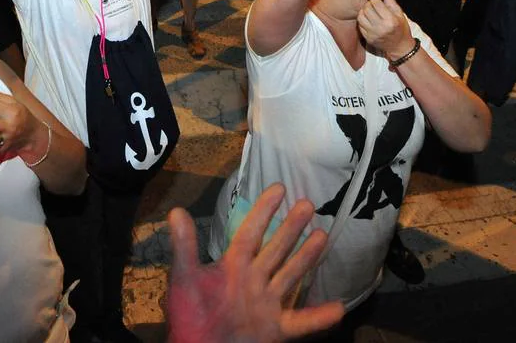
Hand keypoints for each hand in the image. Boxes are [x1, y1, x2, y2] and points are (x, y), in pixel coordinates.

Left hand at [164, 182, 343, 342]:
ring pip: (291, 276)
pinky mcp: (275, 329)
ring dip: (307, 258)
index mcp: (233, 267)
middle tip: (308, 204)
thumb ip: (184, 247)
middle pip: (276, 249)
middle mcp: (253, 281)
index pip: (251, 232)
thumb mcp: (185, 279)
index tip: (279, 188)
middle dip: (290, 228)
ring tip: (323, 235)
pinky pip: (301, 322)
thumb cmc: (189, 317)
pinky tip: (339, 307)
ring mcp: (266, 304)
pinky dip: (319, 317)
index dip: (263, 210)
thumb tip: (176, 211)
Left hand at [357, 0, 415, 59]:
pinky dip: (363, 20)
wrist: (400, 46)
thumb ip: (389, 0)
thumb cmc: (401, 28)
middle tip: (372, 3)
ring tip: (370, 11)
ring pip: (361, 16)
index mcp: (390, 20)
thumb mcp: (399, 12)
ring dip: (364, 11)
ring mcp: (373, 34)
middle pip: (367, 9)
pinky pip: (360, 25)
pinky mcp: (368, 38)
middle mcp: (381, 28)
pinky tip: (369, 20)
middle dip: (368, 3)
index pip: (376, 4)